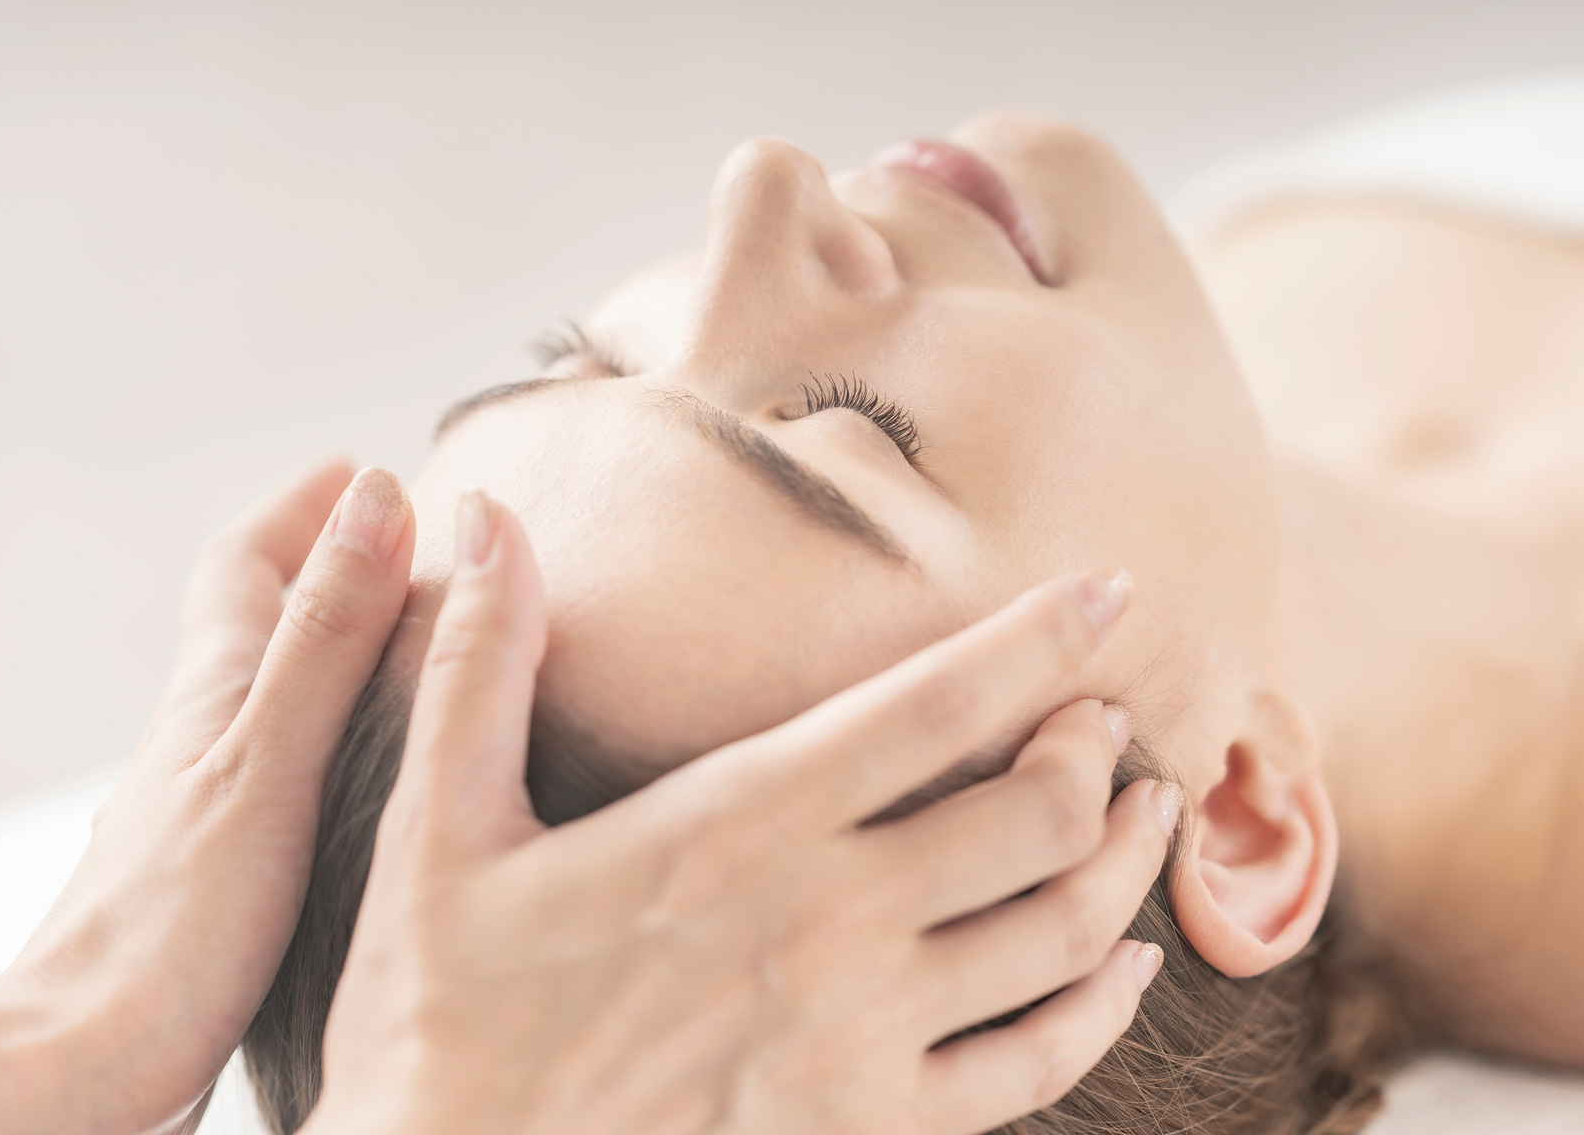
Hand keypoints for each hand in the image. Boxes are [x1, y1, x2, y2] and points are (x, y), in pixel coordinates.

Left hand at [0, 461, 414, 1134]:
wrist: (87, 1061)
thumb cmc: (175, 924)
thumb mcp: (273, 759)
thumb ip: (328, 636)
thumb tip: (375, 499)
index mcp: (218, 694)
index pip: (247, 562)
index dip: (304, 508)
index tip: (364, 469)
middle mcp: (207, 735)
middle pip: (259, 618)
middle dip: (327, 562)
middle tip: (403, 538)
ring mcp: (212, 802)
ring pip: (276, 692)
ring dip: (336, 647)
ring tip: (413, 641)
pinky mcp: (226, 866)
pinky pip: (288, 762)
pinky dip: (336, 730)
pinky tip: (377, 770)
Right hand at [307, 492, 1172, 1134]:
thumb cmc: (441, 1019)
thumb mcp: (438, 829)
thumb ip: (479, 666)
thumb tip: (483, 512)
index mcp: (737, 825)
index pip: (932, 704)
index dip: (1039, 637)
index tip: (1109, 590)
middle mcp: (827, 923)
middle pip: (1037, 812)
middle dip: (1096, 749)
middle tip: (1104, 721)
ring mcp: (862, 1037)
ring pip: (1064, 934)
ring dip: (1128, 862)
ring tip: (1145, 813)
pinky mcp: (871, 1131)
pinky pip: (1037, 1069)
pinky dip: (1104, 1010)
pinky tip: (1124, 971)